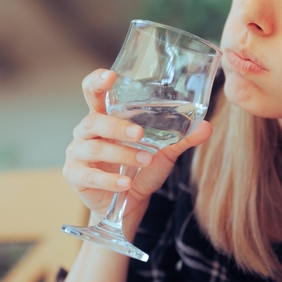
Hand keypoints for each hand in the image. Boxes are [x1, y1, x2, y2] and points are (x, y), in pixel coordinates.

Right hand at [62, 69, 212, 224]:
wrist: (127, 205)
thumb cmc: (140, 170)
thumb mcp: (162, 152)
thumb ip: (180, 138)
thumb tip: (206, 127)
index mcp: (103, 117)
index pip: (92, 92)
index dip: (97, 81)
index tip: (110, 76)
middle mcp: (86, 132)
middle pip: (92, 121)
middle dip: (116, 126)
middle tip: (140, 133)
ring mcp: (77, 154)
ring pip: (95, 149)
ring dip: (121, 154)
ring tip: (144, 160)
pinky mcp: (75, 176)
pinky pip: (90, 176)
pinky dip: (110, 180)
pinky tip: (126, 184)